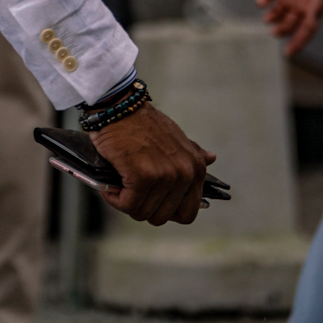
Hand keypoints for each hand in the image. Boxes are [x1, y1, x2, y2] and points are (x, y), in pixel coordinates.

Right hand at [94, 104, 212, 224]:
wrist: (118, 105)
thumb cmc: (142, 122)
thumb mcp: (175, 137)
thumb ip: (192, 153)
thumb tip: (212, 158)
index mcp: (196, 167)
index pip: (187, 213)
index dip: (166, 210)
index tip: (150, 199)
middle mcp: (184, 174)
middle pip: (162, 217)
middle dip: (143, 207)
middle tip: (130, 190)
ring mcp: (164, 176)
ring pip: (143, 213)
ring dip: (126, 202)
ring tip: (119, 183)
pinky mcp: (142, 177)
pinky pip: (128, 205)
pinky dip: (114, 198)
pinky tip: (110, 185)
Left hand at [257, 0, 322, 55]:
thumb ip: (318, 3)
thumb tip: (312, 22)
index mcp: (315, 5)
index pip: (307, 30)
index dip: (298, 42)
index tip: (289, 52)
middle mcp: (301, 2)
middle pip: (290, 23)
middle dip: (283, 30)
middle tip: (274, 31)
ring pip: (277, 13)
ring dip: (272, 18)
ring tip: (269, 19)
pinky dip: (263, 0)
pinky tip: (261, 2)